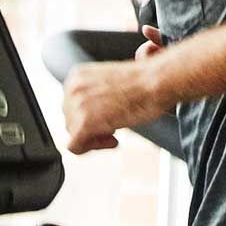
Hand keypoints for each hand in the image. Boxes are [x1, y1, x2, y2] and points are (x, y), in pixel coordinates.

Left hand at [60, 35, 164, 154]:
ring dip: (95, 137)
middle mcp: (72, 88)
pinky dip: (93, 148)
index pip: (70, 107)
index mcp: (77, 77)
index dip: (89, 117)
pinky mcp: (83, 123)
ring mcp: (76, 106)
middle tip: (113, 128)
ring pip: (73, 135)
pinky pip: (76, 147)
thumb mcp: (109, 84)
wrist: (155, 82)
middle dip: (91, 128)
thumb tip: (89, 115)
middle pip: (70, 121)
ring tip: (115, 130)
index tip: (106, 119)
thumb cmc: (142, 83)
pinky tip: (113, 140)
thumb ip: (93, 97)